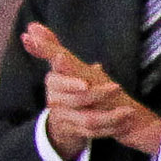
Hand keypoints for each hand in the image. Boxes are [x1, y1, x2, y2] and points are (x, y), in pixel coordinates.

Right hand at [23, 23, 159, 155]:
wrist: (75, 118)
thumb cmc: (75, 86)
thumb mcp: (67, 65)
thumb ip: (49, 47)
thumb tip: (31, 27)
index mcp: (54, 82)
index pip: (59, 81)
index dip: (71, 81)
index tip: (84, 81)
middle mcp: (55, 100)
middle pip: (78, 99)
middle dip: (98, 94)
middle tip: (117, 87)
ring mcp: (64, 118)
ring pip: (88, 119)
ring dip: (110, 116)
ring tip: (129, 111)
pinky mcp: (74, 133)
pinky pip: (94, 133)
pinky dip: (110, 128)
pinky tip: (124, 122)